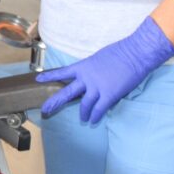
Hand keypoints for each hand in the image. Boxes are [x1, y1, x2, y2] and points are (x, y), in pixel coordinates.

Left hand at [37, 17, 173, 123]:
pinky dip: (95, 116)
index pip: (62, 72)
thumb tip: (91, 77)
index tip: (38, 79)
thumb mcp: (99, 58)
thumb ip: (92, 69)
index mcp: (83, 66)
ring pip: (84, 105)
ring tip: (83, 119)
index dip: (49, 76)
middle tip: (46, 110)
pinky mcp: (109, 95)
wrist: (135, 53)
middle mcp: (86, 78)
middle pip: (66, 93)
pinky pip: (99, 110)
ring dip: (83, 114)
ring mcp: (97, 87)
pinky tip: (93, 121)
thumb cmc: (120, 52)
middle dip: (55, 102)